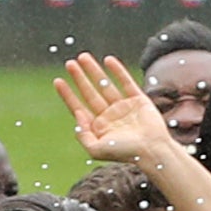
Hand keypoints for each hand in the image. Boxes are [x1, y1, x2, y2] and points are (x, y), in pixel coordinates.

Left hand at [55, 49, 174, 168]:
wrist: (153, 151)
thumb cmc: (125, 153)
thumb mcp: (96, 150)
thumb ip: (83, 135)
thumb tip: (76, 114)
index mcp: (99, 127)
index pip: (79, 107)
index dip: (68, 94)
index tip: (58, 81)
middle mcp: (109, 115)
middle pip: (90, 92)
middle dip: (79, 78)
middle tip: (69, 64)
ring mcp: (124, 106)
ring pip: (105, 84)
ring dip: (94, 70)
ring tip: (83, 57)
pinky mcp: (138, 99)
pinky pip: (126, 82)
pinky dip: (117, 70)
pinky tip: (107, 60)